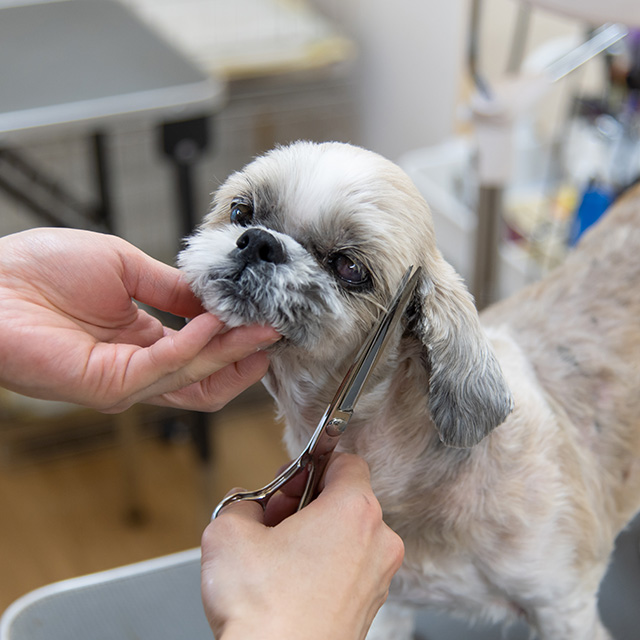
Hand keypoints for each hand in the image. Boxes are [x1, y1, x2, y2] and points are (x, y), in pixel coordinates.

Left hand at [0, 228, 279, 411]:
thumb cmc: (42, 269)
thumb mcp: (126, 267)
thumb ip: (173, 287)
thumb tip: (216, 296)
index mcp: (143, 339)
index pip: (203, 350)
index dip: (237, 336)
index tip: (266, 316)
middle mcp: (140, 366)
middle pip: (209, 375)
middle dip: (246, 354)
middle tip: (276, 330)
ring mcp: (127, 381)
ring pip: (196, 376)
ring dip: (232, 351)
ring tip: (261, 326)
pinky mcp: (111, 385)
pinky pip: (167, 367)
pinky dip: (196, 345)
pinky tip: (213, 322)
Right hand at [201, 454, 404, 639]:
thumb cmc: (265, 612)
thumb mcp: (228, 533)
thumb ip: (242, 503)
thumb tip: (249, 508)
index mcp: (353, 510)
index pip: (346, 461)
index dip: (312, 464)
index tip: (291, 478)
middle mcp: (377, 541)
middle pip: (345, 498)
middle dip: (307, 502)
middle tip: (274, 519)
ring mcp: (378, 577)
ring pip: (347, 534)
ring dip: (315, 534)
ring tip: (278, 555)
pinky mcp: (369, 605)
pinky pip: (350, 566)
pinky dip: (325, 564)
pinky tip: (291, 581)